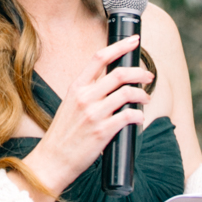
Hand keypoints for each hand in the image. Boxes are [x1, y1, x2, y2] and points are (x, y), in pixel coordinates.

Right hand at [19, 35, 151, 200]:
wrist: (52, 160)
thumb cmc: (63, 134)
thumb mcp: (70, 105)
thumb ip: (87, 93)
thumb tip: (111, 86)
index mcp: (76, 87)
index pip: (99, 58)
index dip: (119, 46)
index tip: (134, 41)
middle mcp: (85, 97)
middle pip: (119, 74)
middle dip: (139, 72)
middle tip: (148, 75)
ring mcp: (94, 114)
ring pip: (127, 94)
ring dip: (142, 95)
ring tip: (146, 99)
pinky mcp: (102, 131)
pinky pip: (128, 117)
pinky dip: (138, 116)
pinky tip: (139, 118)